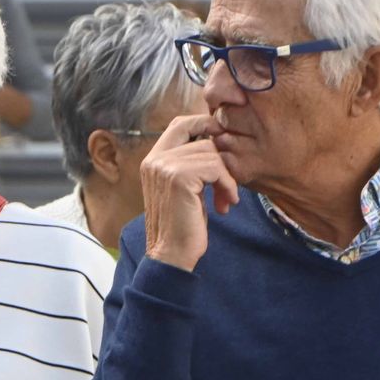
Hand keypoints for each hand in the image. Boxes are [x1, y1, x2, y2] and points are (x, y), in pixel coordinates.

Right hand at [140, 113, 238, 271]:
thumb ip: (191, 163)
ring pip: (211, 151)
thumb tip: (217, 139)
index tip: (222, 149)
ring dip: (226, 176)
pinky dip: (227, 184)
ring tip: (225, 198)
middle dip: (220, 155)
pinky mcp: (179, 177)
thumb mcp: (185, 188)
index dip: (204, 125)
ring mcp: (164, 167)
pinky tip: (226, 203)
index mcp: (152, 160)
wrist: (172, 255)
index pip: (180, 124)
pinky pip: (216, 167)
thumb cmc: (182, 225)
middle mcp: (154, 160)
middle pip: (200, 134)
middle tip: (228, 177)